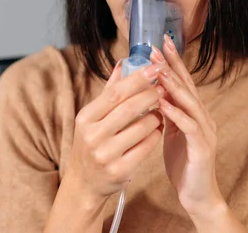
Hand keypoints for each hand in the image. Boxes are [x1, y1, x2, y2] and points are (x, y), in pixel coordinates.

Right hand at [65, 61, 163, 205]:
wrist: (83, 183)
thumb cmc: (91, 144)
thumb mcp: (92, 118)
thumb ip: (109, 91)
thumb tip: (123, 63)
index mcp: (86, 118)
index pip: (115, 93)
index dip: (137, 79)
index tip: (155, 67)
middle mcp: (93, 135)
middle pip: (129, 108)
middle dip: (150, 95)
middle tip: (164, 87)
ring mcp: (106, 154)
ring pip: (141, 127)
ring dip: (156, 116)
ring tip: (160, 110)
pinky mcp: (120, 170)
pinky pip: (146, 147)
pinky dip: (156, 134)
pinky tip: (158, 128)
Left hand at [150, 35, 224, 222]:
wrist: (196, 196)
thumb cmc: (182, 164)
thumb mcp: (170, 133)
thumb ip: (165, 112)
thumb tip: (152, 91)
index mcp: (193, 113)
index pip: (182, 82)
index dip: (172, 62)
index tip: (159, 43)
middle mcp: (202, 117)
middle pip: (187, 86)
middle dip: (173, 65)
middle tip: (159, 46)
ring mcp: (205, 132)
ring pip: (189, 103)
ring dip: (174, 85)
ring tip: (160, 70)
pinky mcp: (202, 148)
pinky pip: (189, 127)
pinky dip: (176, 113)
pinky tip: (163, 104)